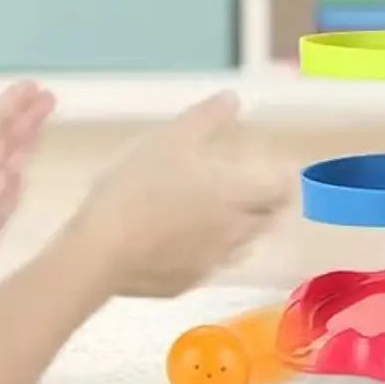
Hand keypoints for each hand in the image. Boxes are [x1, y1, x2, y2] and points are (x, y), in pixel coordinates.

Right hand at [74, 91, 291, 298]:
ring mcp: (211, 263)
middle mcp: (234, 232)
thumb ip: (207, 118)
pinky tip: (187, 241)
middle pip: (267, 220)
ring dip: (242, 229)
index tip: (280, 169)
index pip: (280, 190)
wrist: (101, 251)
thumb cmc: (140, 187)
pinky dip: (209, 251)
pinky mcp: (186, 284)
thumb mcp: (172, 139)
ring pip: (241, 246)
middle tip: (256, 190)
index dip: (284, 179)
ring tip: (224, 213)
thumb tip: (233, 99)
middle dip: (267, 205)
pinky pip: (209, 265)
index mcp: (236, 194)